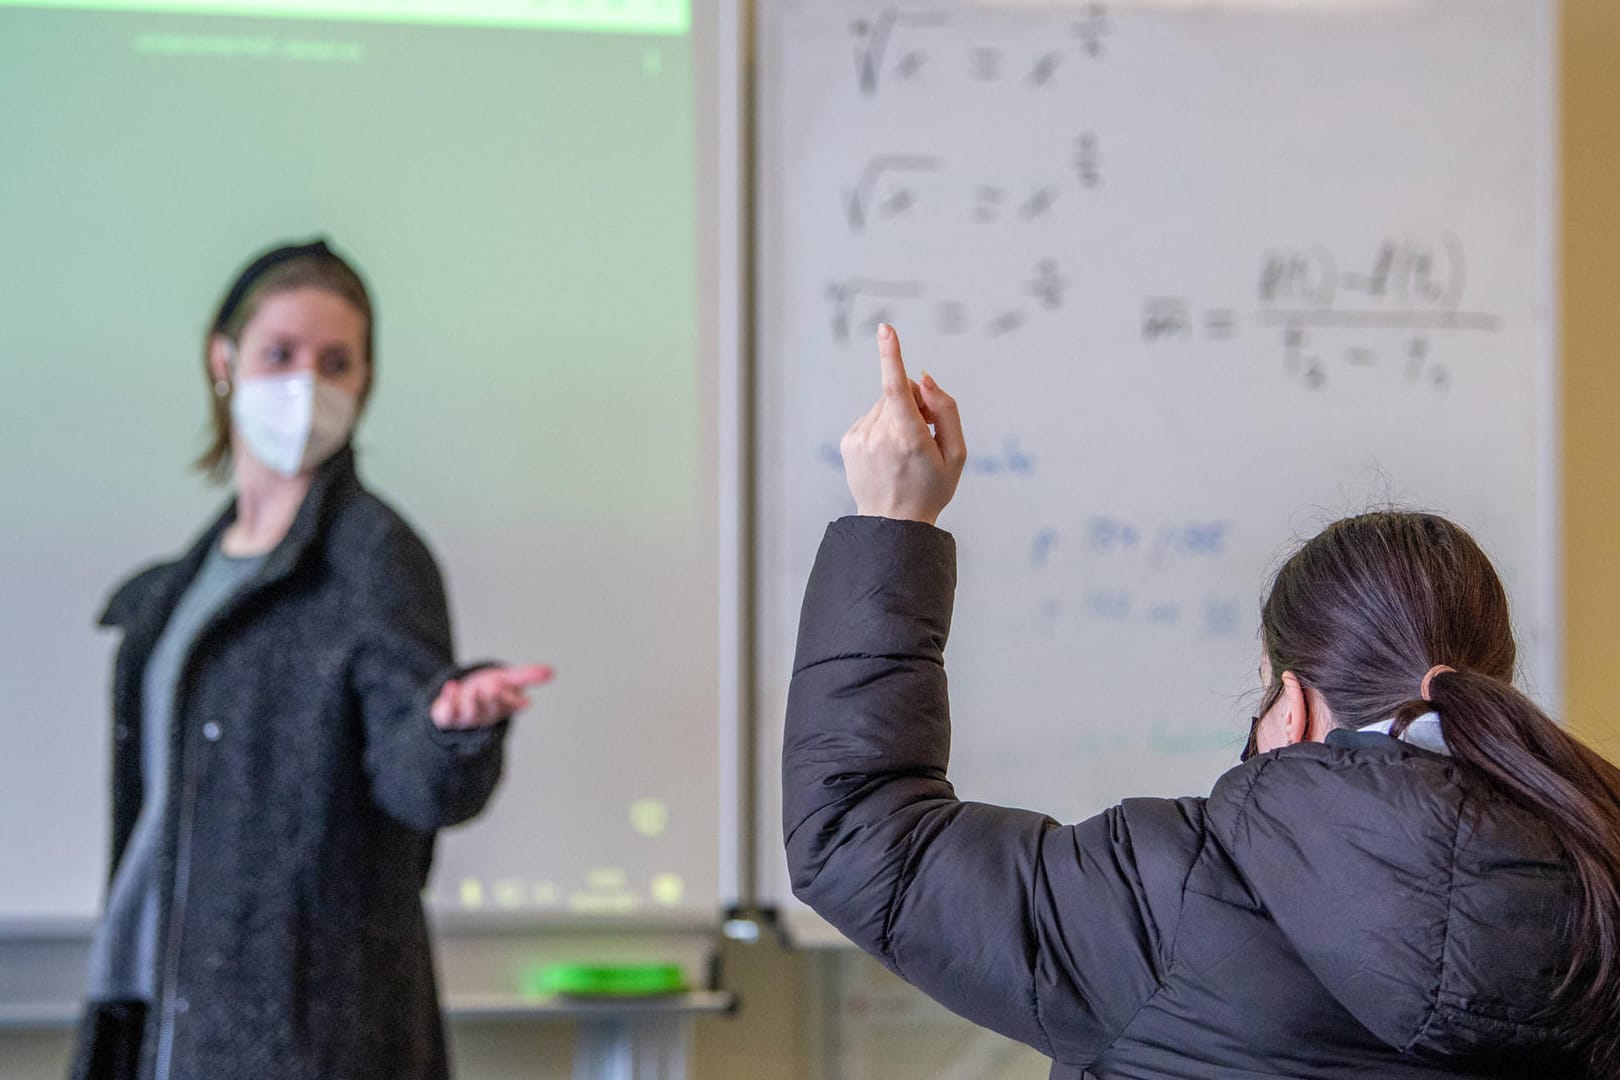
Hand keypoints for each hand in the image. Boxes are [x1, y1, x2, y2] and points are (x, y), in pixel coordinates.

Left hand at [431, 664, 552, 730]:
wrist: (457, 701)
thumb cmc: (486, 690)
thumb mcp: (507, 681)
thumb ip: (526, 676)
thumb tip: (552, 672)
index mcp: (502, 706)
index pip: (510, 704)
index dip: (514, 701)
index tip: (524, 701)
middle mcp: (485, 713)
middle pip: (490, 709)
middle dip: (492, 700)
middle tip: (493, 687)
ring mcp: (465, 716)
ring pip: (469, 712)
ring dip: (472, 702)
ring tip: (474, 689)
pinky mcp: (446, 715)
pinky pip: (446, 714)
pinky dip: (448, 700)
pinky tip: (452, 686)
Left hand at [839, 324, 966, 524]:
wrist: (892, 524)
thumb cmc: (931, 488)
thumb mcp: (957, 454)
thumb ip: (946, 410)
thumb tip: (924, 377)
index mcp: (908, 439)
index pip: (896, 389)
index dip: (892, 356)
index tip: (886, 330)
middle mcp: (879, 436)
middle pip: (898, 393)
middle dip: (914, 402)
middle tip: (925, 432)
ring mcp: (859, 438)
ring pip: (883, 404)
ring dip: (898, 416)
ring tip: (906, 449)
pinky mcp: (848, 441)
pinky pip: (871, 417)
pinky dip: (883, 426)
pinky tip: (889, 453)